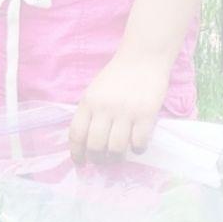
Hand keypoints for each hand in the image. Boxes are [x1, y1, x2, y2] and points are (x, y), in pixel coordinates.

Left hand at [68, 46, 172, 162]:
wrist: (142, 59)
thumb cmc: (117, 77)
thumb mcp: (94, 91)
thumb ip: (90, 113)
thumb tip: (85, 142)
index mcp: (88, 102)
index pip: (76, 133)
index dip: (76, 152)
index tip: (80, 162)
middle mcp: (104, 108)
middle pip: (95, 145)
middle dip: (97, 159)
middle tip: (102, 161)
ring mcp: (125, 112)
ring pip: (116, 148)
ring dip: (117, 157)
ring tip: (119, 156)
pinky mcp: (146, 114)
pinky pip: (139, 142)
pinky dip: (137, 149)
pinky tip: (137, 145)